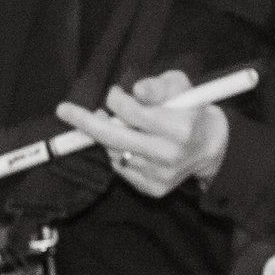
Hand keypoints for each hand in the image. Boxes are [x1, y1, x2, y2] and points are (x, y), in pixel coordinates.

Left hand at [54, 70, 230, 197]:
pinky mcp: (153, 189)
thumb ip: (158, 85)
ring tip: (112, 122)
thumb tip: (137, 91)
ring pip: (115, 152)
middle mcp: (170, 155)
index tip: (114, 93)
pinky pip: (120, 168)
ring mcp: (160, 175)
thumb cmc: (190, 110)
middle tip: (65, 110)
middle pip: (115, 137)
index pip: (132, 112)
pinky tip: (126, 142)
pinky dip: (116, 153)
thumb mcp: (181, 87)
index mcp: (180, 128)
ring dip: (106, 136)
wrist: (210, 147)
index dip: (116, 99)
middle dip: (86, 122)